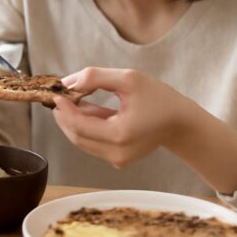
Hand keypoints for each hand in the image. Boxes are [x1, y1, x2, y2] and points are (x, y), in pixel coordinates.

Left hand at [52, 67, 192, 168]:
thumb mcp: (128, 79)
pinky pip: (92, 142)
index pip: (78, 125)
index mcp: (120, 135)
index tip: (56, 93)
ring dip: (73, 120)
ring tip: (75, 99)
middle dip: (64, 115)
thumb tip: (67, 82)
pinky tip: (88, 110)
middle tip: (60, 94)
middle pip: (76, 135)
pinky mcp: (118, 159)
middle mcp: (117, 153)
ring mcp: (117, 159)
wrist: (181, 122)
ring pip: (82, 140)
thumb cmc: (159, 98)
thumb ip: (95, 77)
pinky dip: (86, 126)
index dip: (63, 109)